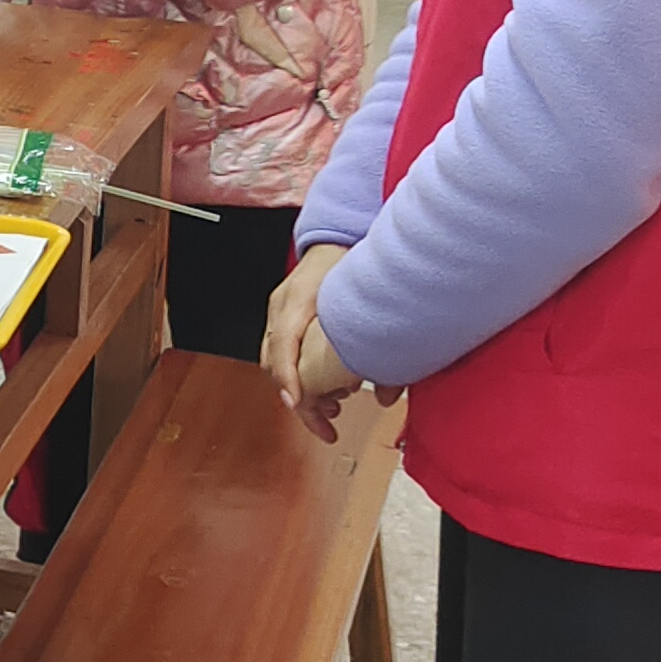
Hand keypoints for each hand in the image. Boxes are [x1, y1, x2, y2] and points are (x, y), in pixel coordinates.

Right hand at [265, 243, 354, 442]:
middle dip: (299, 398)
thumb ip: (374, 346)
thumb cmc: (349, 263)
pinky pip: (282, 353)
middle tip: (325, 424)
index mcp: (297, 301)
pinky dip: (300, 375)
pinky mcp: (284, 318)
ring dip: (300, 390)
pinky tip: (326, 388)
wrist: (335, 237)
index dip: (290, 380)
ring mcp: (279, 312)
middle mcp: (282, 309)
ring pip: (276, 362)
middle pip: (275, 363)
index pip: (282, 347)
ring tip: (331, 410)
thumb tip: (385, 395)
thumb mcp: (365, 300)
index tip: (299, 404)